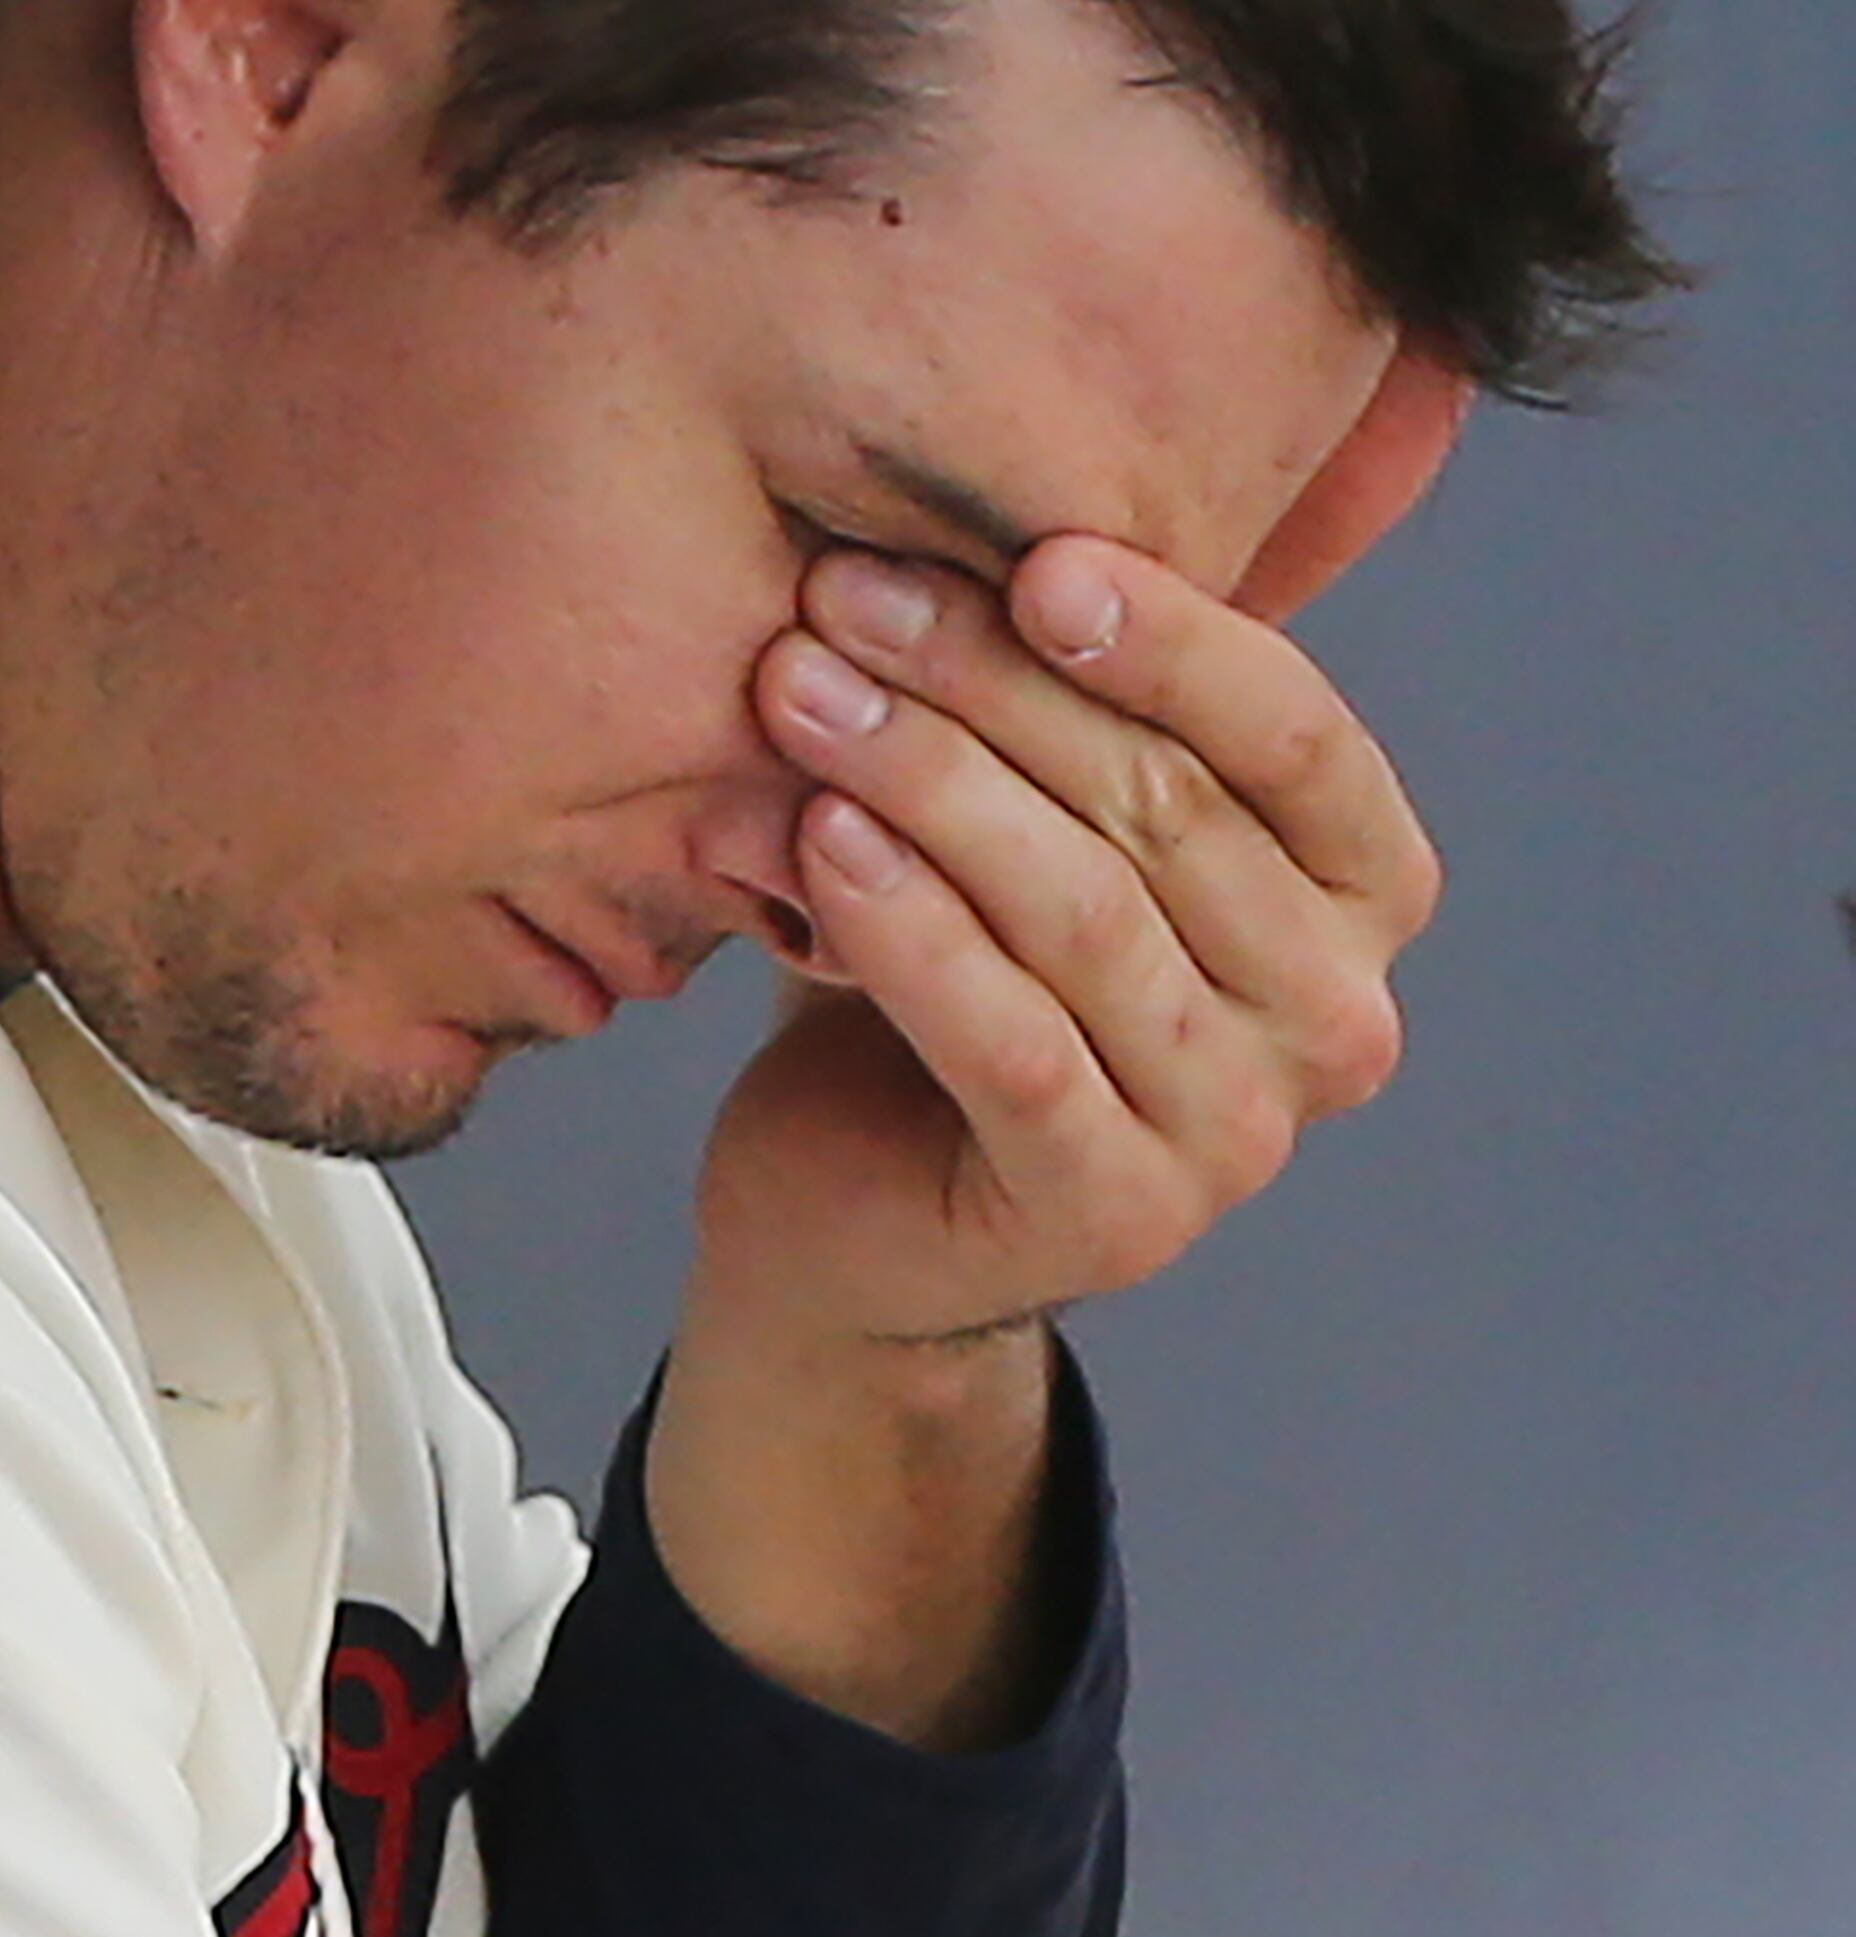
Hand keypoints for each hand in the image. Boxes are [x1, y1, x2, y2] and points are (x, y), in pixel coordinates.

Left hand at [692, 537, 1438, 1352]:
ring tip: (798, 688)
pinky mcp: (1116, 1215)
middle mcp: (1337, 1019)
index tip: (1033, 555)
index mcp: (1361, 895)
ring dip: (927, 783)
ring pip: (1084, 916)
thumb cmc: (953, 970)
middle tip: (842, 594)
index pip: (1299, 736)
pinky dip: (911, 932)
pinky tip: (819, 840)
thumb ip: (1077, 698)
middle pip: (1166, 810)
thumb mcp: (1033, 813)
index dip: (1173, 638)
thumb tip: (1016, 497)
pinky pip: (1013, 1044)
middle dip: (989, 684)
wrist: (849, 1209)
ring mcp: (1239, 1135)